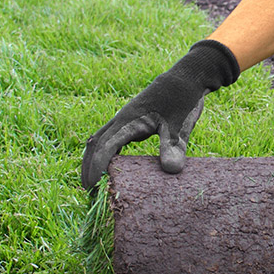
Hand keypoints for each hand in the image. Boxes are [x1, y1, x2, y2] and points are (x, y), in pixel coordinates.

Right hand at [81, 40, 239, 190]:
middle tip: (88, 193)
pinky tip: (110, 168)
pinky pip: (110, 139)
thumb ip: (174, 147)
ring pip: (99, 140)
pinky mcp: (130, 122)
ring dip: (93, 160)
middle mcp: (121, 120)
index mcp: (129, 121)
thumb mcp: (181, 126)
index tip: (93, 188)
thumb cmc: (183, 101)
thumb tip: (171, 170)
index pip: (105, 147)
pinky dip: (105, 154)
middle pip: (95, 144)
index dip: (97, 167)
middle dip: (89, 167)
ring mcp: (124, 120)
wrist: (185, 80)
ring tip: (93, 184)